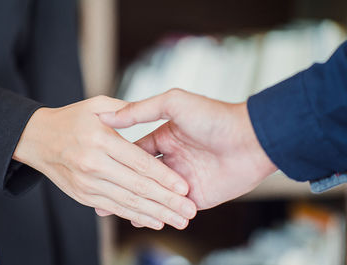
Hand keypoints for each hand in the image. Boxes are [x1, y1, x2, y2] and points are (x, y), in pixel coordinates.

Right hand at [12, 95, 196, 229]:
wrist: (34, 137)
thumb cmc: (68, 117)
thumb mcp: (95, 103)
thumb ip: (123, 109)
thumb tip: (142, 113)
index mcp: (101, 139)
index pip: (140, 161)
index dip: (163, 176)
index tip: (183, 187)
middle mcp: (93, 163)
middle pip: (137, 186)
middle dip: (166, 201)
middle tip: (187, 212)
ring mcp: (87, 183)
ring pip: (128, 202)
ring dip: (156, 214)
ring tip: (178, 222)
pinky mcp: (83, 195)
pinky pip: (114, 208)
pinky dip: (135, 216)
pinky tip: (154, 221)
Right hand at [100, 89, 276, 210]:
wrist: (252, 139)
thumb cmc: (214, 117)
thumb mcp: (174, 104)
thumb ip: (142, 109)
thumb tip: (109, 115)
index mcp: (164, 138)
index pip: (134, 153)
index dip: (115, 162)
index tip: (94, 168)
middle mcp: (171, 160)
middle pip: (139, 177)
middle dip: (120, 186)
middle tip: (97, 196)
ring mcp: (182, 180)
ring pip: (152, 194)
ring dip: (134, 202)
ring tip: (110, 210)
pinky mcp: (195, 197)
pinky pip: (171, 208)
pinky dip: (155, 213)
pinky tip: (137, 218)